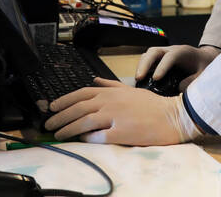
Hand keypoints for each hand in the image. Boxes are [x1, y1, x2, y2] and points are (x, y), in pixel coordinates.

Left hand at [45, 78, 195, 144]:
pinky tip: (81, 141)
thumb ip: (110, 84)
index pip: (81, 94)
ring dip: (68, 129)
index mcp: (111, 91)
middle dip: (60, 116)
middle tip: (48, 124)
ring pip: (85, 122)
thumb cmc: (152, 104)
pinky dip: (88, 139)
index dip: (64, 101)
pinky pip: (99, 136)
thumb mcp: (130, 89)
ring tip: (58, 134)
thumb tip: (94, 80)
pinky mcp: (122, 132)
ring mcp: (116, 117)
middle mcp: (110, 102)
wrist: (172, 116)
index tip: (52, 108)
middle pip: (78, 108)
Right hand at [135, 45, 220, 90]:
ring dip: (141, 65)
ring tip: (137, 79)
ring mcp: (164, 53)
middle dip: (145, 64)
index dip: (162, 67)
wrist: (205, 58)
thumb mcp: (204, 74)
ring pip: (149, 54)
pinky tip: (141, 79)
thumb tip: (179, 89)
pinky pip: (149, 60)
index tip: (156, 79)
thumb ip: (193, 81)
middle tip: (139, 78)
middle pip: (154, 51)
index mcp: (183, 52)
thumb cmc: (205, 66)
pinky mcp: (160, 59)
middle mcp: (171, 50)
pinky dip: (143, 68)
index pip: (170, 57)